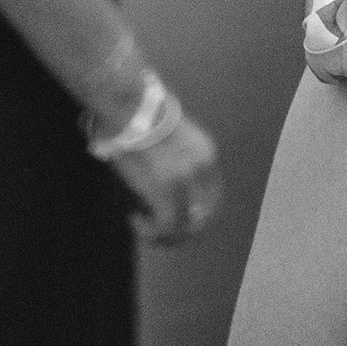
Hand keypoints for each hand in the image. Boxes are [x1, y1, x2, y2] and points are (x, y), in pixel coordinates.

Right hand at [122, 103, 222, 247]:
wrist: (133, 109)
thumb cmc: (148, 121)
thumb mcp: (177, 143)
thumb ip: (182, 168)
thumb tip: (173, 197)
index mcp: (208, 157)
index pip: (213, 201)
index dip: (195, 218)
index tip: (175, 221)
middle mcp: (203, 171)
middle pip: (202, 219)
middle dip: (182, 234)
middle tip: (160, 234)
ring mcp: (185, 182)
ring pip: (183, 228)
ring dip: (163, 236)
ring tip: (145, 229)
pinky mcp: (164, 192)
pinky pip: (164, 226)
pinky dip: (150, 232)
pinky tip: (135, 220)